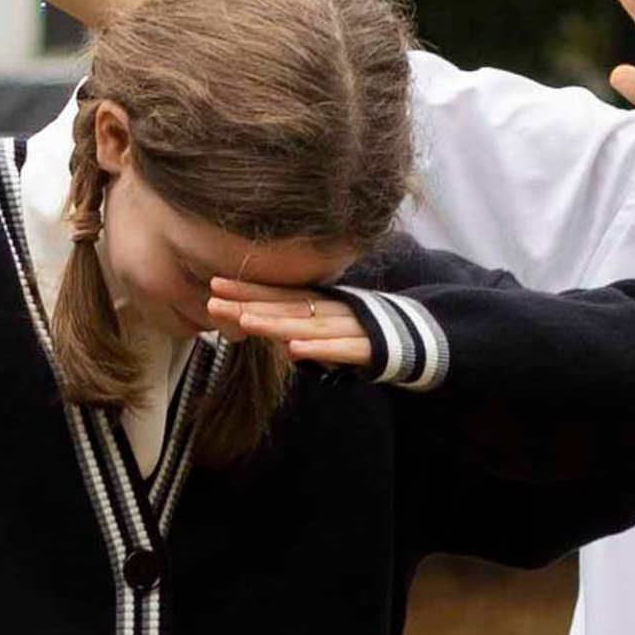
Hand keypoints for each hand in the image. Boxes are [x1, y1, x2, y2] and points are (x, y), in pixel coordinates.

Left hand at [206, 285, 374, 368]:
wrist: (420, 339)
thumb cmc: (363, 331)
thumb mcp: (326, 324)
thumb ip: (295, 323)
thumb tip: (260, 325)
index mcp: (320, 303)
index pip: (278, 295)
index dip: (248, 290)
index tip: (214, 284)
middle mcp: (331, 310)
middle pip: (286, 306)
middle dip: (250, 304)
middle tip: (214, 300)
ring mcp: (350, 326)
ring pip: (308, 325)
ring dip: (277, 323)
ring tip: (246, 321)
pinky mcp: (369, 348)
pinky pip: (342, 349)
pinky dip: (319, 350)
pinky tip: (294, 350)